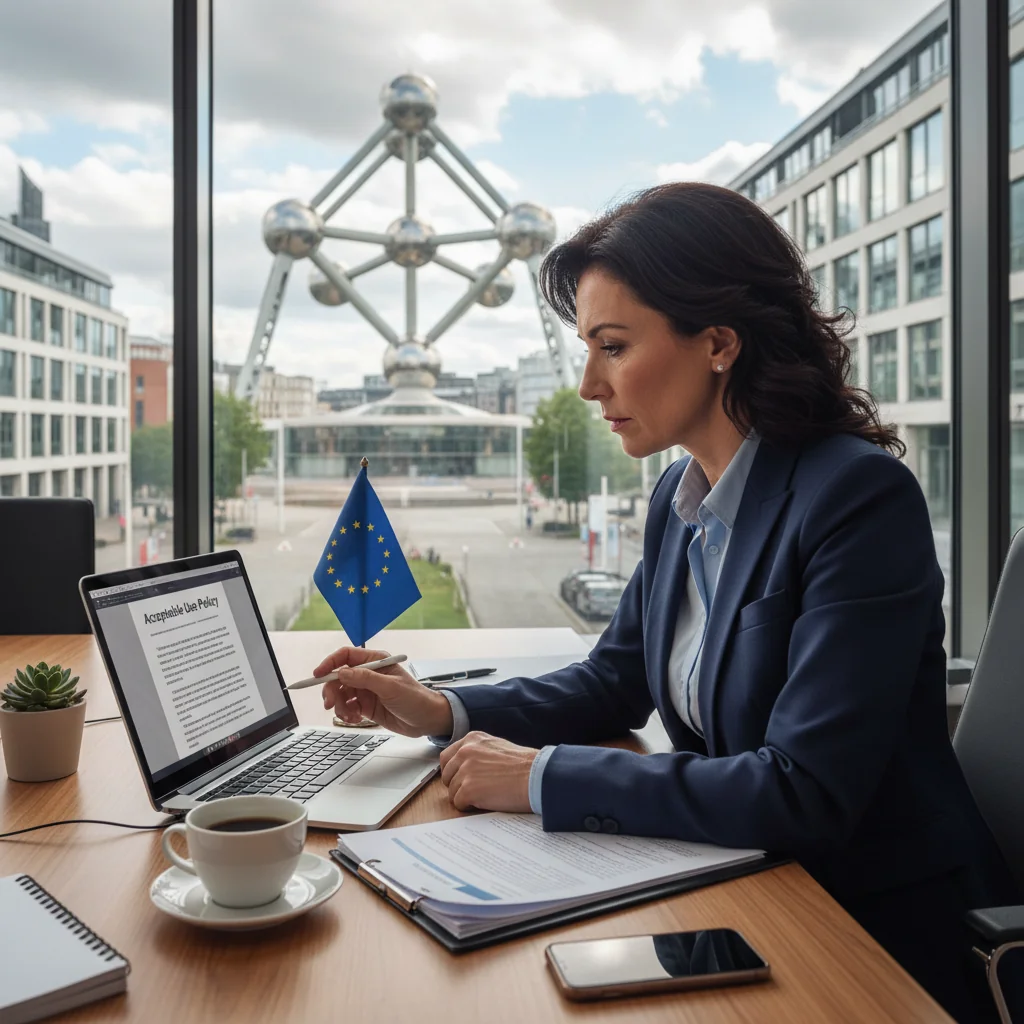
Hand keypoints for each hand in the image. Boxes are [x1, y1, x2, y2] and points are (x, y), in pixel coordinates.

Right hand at [314, 646, 453, 736]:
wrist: (427, 720)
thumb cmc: (416, 698)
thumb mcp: (391, 687)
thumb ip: (366, 679)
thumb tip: (342, 673)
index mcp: (376, 661)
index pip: (346, 656)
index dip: (330, 664)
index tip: (318, 675)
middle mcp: (369, 674)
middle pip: (338, 678)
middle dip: (331, 691)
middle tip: (329, 704)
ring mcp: (366, 690)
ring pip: (340, 695)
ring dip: (339, 706)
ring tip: (349, 716)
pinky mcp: (366, 706)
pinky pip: (347, 708)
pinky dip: (346, 714)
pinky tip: (356, 719)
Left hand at [439, 731, 536, 812]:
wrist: (536, 776)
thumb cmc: (523, 765)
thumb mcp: (496, 747)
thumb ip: (478, 752)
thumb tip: (464, 767)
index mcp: (472, 739)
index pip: (447, 757)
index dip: (454, 772)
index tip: (462, 779)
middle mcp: (465, 751)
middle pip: (446, 776)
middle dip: (457, 785)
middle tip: (475, 790)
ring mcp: (465, 770)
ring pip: (451, 791)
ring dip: (465, 797)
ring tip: (486, 795)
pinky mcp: (468, 789)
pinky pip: (458, 803)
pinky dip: (469, 806)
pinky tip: (485, 802)